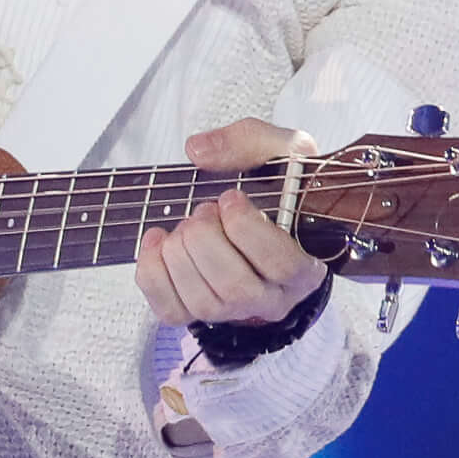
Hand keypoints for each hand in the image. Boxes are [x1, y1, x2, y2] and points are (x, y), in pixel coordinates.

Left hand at [134, 118, 327, 327]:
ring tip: (185, 223)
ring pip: (203, 302)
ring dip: (181, 254)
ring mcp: (234, 313)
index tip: (230, 197)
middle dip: (207, 240)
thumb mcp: (282, 153)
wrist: (262, 214)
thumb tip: (198, 152)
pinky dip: (153, 274)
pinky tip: (158, 241)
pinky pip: (171, 310)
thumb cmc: (279, 189)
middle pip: (236, 287)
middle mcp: (272, 299)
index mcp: (305, 266)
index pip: (281, 264)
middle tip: (202, 209)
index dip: (248, 229)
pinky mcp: (198, 315)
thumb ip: (250, 142)